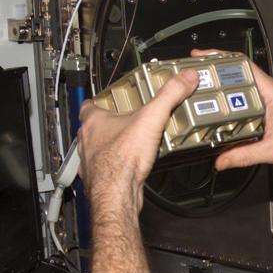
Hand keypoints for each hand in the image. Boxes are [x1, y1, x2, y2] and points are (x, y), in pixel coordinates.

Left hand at [78, 69, 199, 214]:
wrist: (116, 194)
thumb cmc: (122, 159)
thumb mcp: (152, 118)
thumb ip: (169, 95)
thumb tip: (184, 79)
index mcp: (93, 121)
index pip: (90, 103)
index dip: (101, 100)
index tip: (113, 99)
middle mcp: (87, 140)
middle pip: (95, 126)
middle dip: (111, 124)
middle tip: (130, 121)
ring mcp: (90, 161)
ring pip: (98, 148)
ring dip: (112, 146)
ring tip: (132, 144)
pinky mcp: (98, 179)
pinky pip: (105, 168)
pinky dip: (116, 166)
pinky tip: (131, 166)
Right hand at [190, 50, 272, 170]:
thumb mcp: (272, 151)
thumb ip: (245, 156)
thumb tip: (221, 160)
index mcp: (270, 91)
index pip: (242, 65)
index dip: (220, 58)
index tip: (201, 57)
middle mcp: (269, 89)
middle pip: (237, 72)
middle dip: (214, 70)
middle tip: (193, 73)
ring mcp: (268, 96)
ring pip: (240, 84)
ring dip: (221, 83)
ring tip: (200, 87)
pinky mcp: (268, 104)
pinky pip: (246, 95)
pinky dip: (231, 96)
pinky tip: (218, 105)